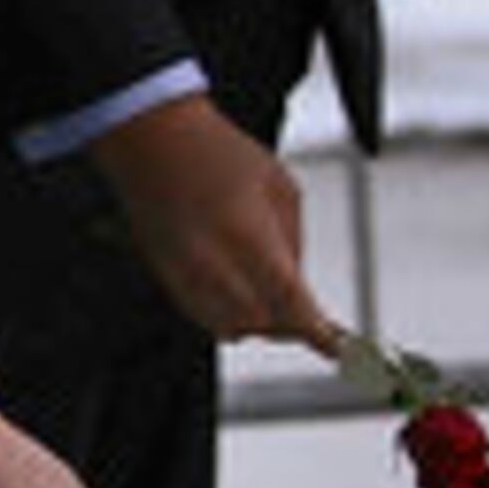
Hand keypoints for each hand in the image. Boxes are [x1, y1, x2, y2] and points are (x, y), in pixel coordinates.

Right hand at [90, 94, 335, 351]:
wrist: (151, 138)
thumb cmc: (216, 151)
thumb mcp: (280, 185)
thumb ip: (294, 240)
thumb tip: (295, 278)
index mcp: (247, 237)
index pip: (290, 304)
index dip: (318, 333)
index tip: (337, 349)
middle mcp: (210, 262)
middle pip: (260, 325)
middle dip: (286, 323)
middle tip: (303, 311)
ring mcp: (182, 271)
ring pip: (227, 327)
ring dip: (255, 321)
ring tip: (266, 294)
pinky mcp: (162, 272)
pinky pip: (200, 313)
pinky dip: (225, 312)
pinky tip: (235, 289)